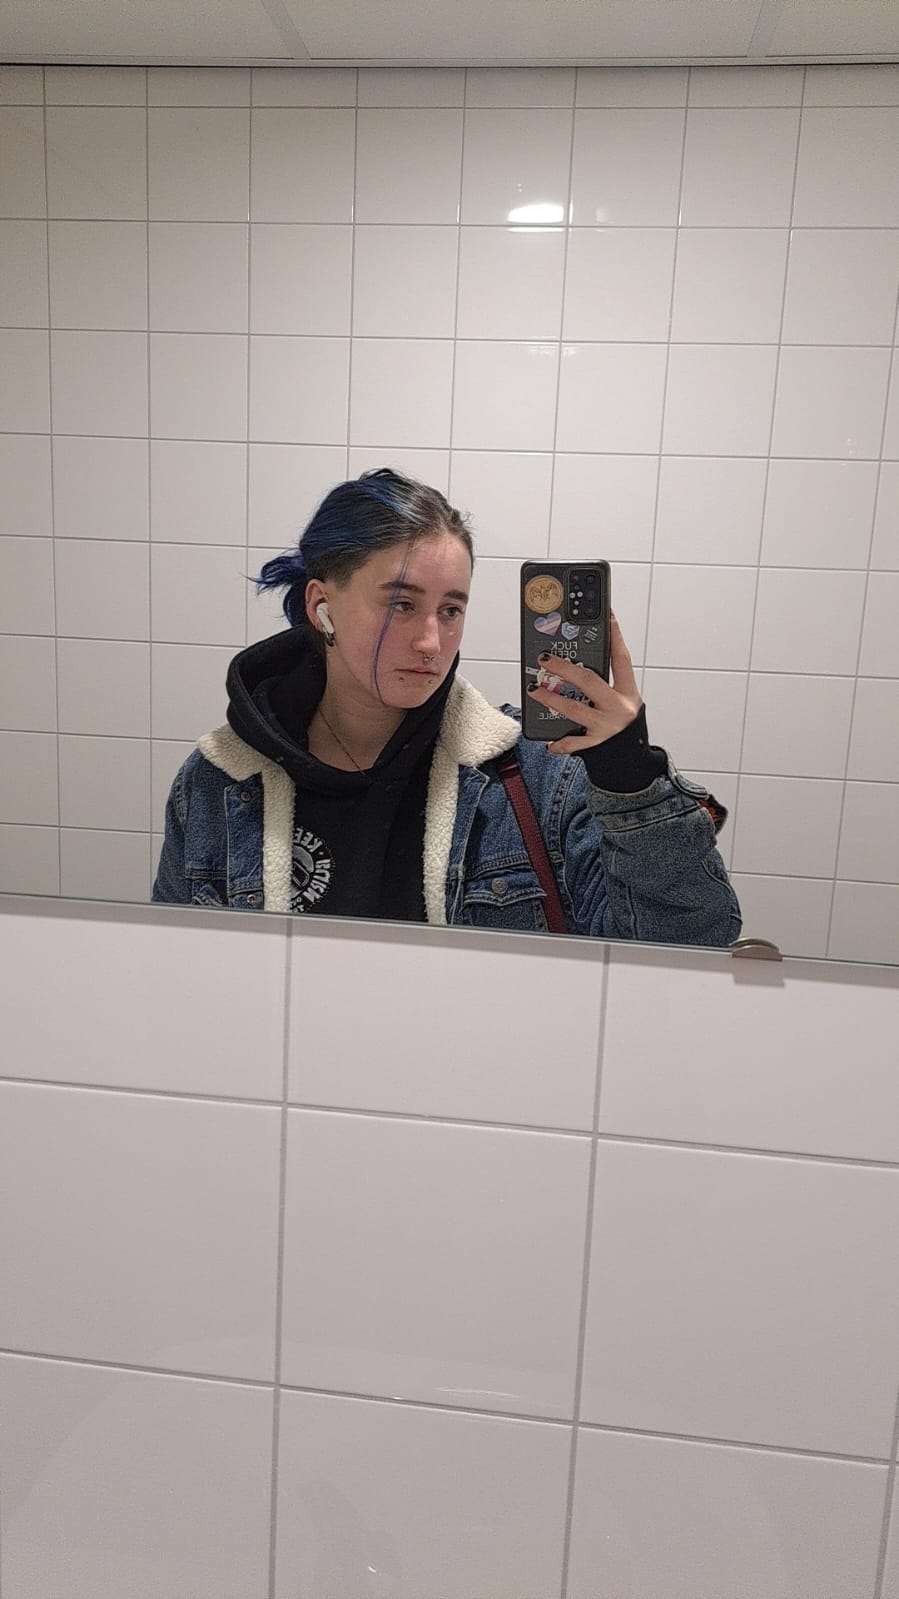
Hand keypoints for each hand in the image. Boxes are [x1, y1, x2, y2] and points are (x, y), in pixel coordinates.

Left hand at [528, 614, 642, 755]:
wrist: (632, 754)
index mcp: (628, 692)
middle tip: (545, 658)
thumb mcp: (621, 697)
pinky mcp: (595, 744)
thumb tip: (575, 656)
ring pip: (575, 710)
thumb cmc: (621, 719)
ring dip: (552, 699)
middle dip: (565, 668)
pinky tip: (549, 741)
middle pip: (590, 682)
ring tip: (533, 690)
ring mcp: (606, 727)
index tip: (607, 616)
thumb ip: (604, 679)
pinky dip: (561, 742)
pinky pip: (574, 742)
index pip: (621, 659)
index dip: (615, 636)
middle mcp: (619, 708)